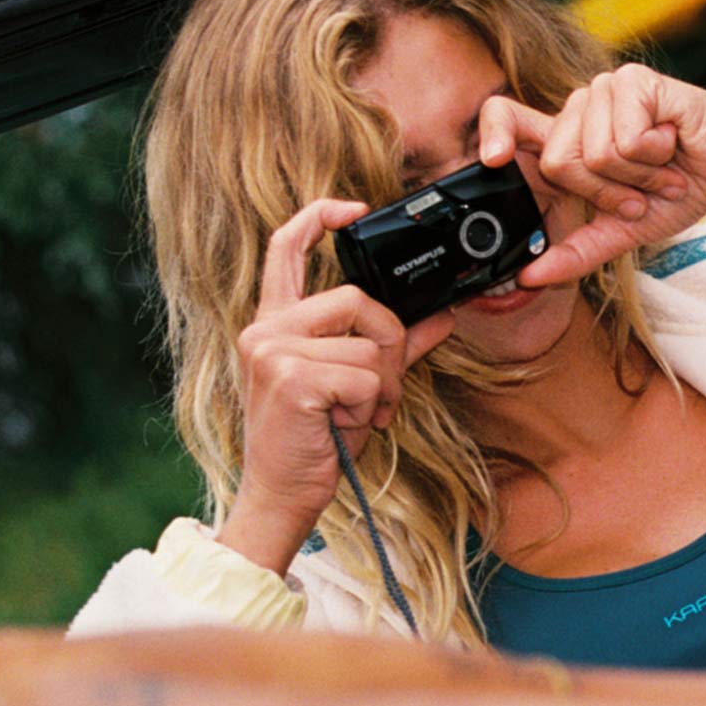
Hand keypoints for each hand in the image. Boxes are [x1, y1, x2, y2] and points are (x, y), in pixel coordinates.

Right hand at [226, 199, 457, 571]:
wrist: (282, 496)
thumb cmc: (314, 443)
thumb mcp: (358, 387)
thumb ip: (393, 349)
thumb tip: (440, 319)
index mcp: (275, 324)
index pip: (285, 248)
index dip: (318, 217)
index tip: (353, 209)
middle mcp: (266, 330)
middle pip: (356, 299)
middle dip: (387, 344)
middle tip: (378, 392)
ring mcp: (272, 352)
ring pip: (366, 342)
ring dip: (380, 384)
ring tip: (358, 413)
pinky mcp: (289, 378)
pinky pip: (363, 375)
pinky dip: (370, 404)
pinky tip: (346, 424)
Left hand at [483, 64, 705, 286]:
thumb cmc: (680, 189)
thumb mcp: (622, 232)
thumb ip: (577, 254)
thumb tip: (529, 278)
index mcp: (568, 138)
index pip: (506, 119)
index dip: (492, 134)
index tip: (492, 159)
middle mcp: (579, 109)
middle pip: (558, 163)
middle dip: (607, 193)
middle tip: (640, 190)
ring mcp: (603, 90)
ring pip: (595, 154)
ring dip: (639, 176)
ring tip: (661, 166)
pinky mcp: (631, 82)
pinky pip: (624, 140)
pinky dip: (654, 155)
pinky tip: (671, 142)